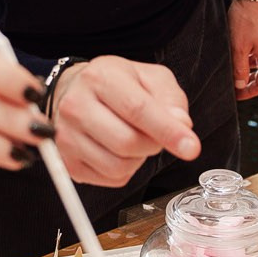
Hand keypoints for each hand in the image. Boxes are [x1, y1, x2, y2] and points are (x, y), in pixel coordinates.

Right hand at [52, 56, 199, 186]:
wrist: (75, 92)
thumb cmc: (115, 85)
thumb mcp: (150, 78)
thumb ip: (171, 99)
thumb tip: (182, 125)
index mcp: (100, 78)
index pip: (138, 110)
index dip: (168, 131)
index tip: (191, 147)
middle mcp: (76, 106)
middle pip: (128, 143)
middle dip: (154, 144)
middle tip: (154, 133)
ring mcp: (66, 136)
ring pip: (119, 166)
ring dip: (138, 158)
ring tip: (131, 137)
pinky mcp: (67, 161)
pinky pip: (110, 179)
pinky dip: (124, 169)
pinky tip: (117, 149)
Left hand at [229, 0, 257, 99]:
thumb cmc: (248, 16)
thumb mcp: (238, 46)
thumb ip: (239, 68)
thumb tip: (240, 84)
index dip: (250, 92)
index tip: (238, 95)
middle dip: (252, 83)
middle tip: (238, 85)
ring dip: (255, 70)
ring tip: (239, 69)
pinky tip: (246, 53)